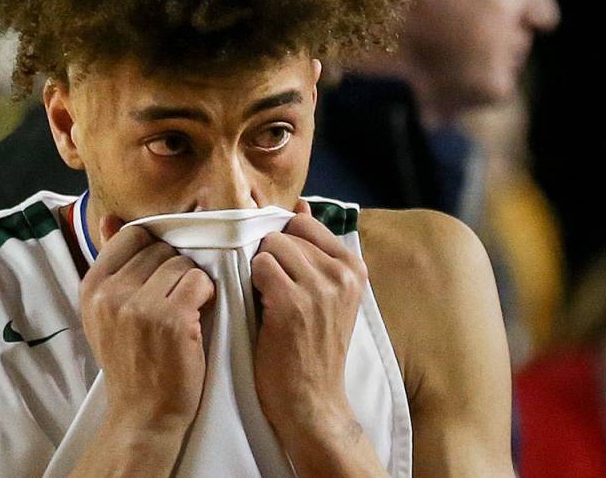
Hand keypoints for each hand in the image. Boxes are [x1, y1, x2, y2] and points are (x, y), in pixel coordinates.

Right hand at [79, 215, 215, 430]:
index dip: (154, 250)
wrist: (143, 413)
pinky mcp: (171, 319)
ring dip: (191, 284)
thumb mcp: (106, 312)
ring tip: (183, 312)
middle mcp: (110, 293)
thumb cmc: (131, 360)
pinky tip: (196, 319)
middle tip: (172, 301)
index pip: (132, 235)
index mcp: (92, 286)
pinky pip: (200, 281)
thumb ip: (111, 263)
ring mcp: (139, 306)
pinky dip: (206, 296)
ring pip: (182, 264)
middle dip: (174, 270)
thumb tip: (110, 217)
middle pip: (161, 248)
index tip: (160, 276)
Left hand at [251, 199, 366, 447]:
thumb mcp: (328, 294)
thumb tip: (301, 204)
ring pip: (270, 247)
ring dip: (259, 270)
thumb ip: (315, 248)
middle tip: (273, 292)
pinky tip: (261, 308)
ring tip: (267, 301)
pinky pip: (258, 266)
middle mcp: (342, 274)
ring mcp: (319, 288)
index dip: (284, 243)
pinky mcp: (291, 304)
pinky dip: (251, 283)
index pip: (305, 224)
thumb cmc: (313, 347)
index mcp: (354, 268)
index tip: (283, 271)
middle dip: (271, 257)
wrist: (312, 401)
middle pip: (284, 234)